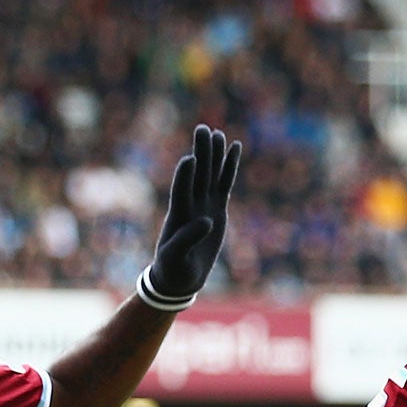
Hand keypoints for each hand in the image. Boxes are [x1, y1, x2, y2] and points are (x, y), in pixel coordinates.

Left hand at [141, 124, 243, 305]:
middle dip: (201, 154)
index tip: (189, 159)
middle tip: (202, 129)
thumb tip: (206, 221)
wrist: (180, 276)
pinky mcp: (217, 209)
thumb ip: (187, 240)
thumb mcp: (175, 258)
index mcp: (179, 216)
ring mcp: (205, 205)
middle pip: (198, 175)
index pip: (182, 191)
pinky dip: (229, 167)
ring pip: (211, 174)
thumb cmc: (173, 269)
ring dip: (214, 155)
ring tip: (218, 134)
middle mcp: (192, 205)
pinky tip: (234, 147)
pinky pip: (225, 183)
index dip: (185, 176)